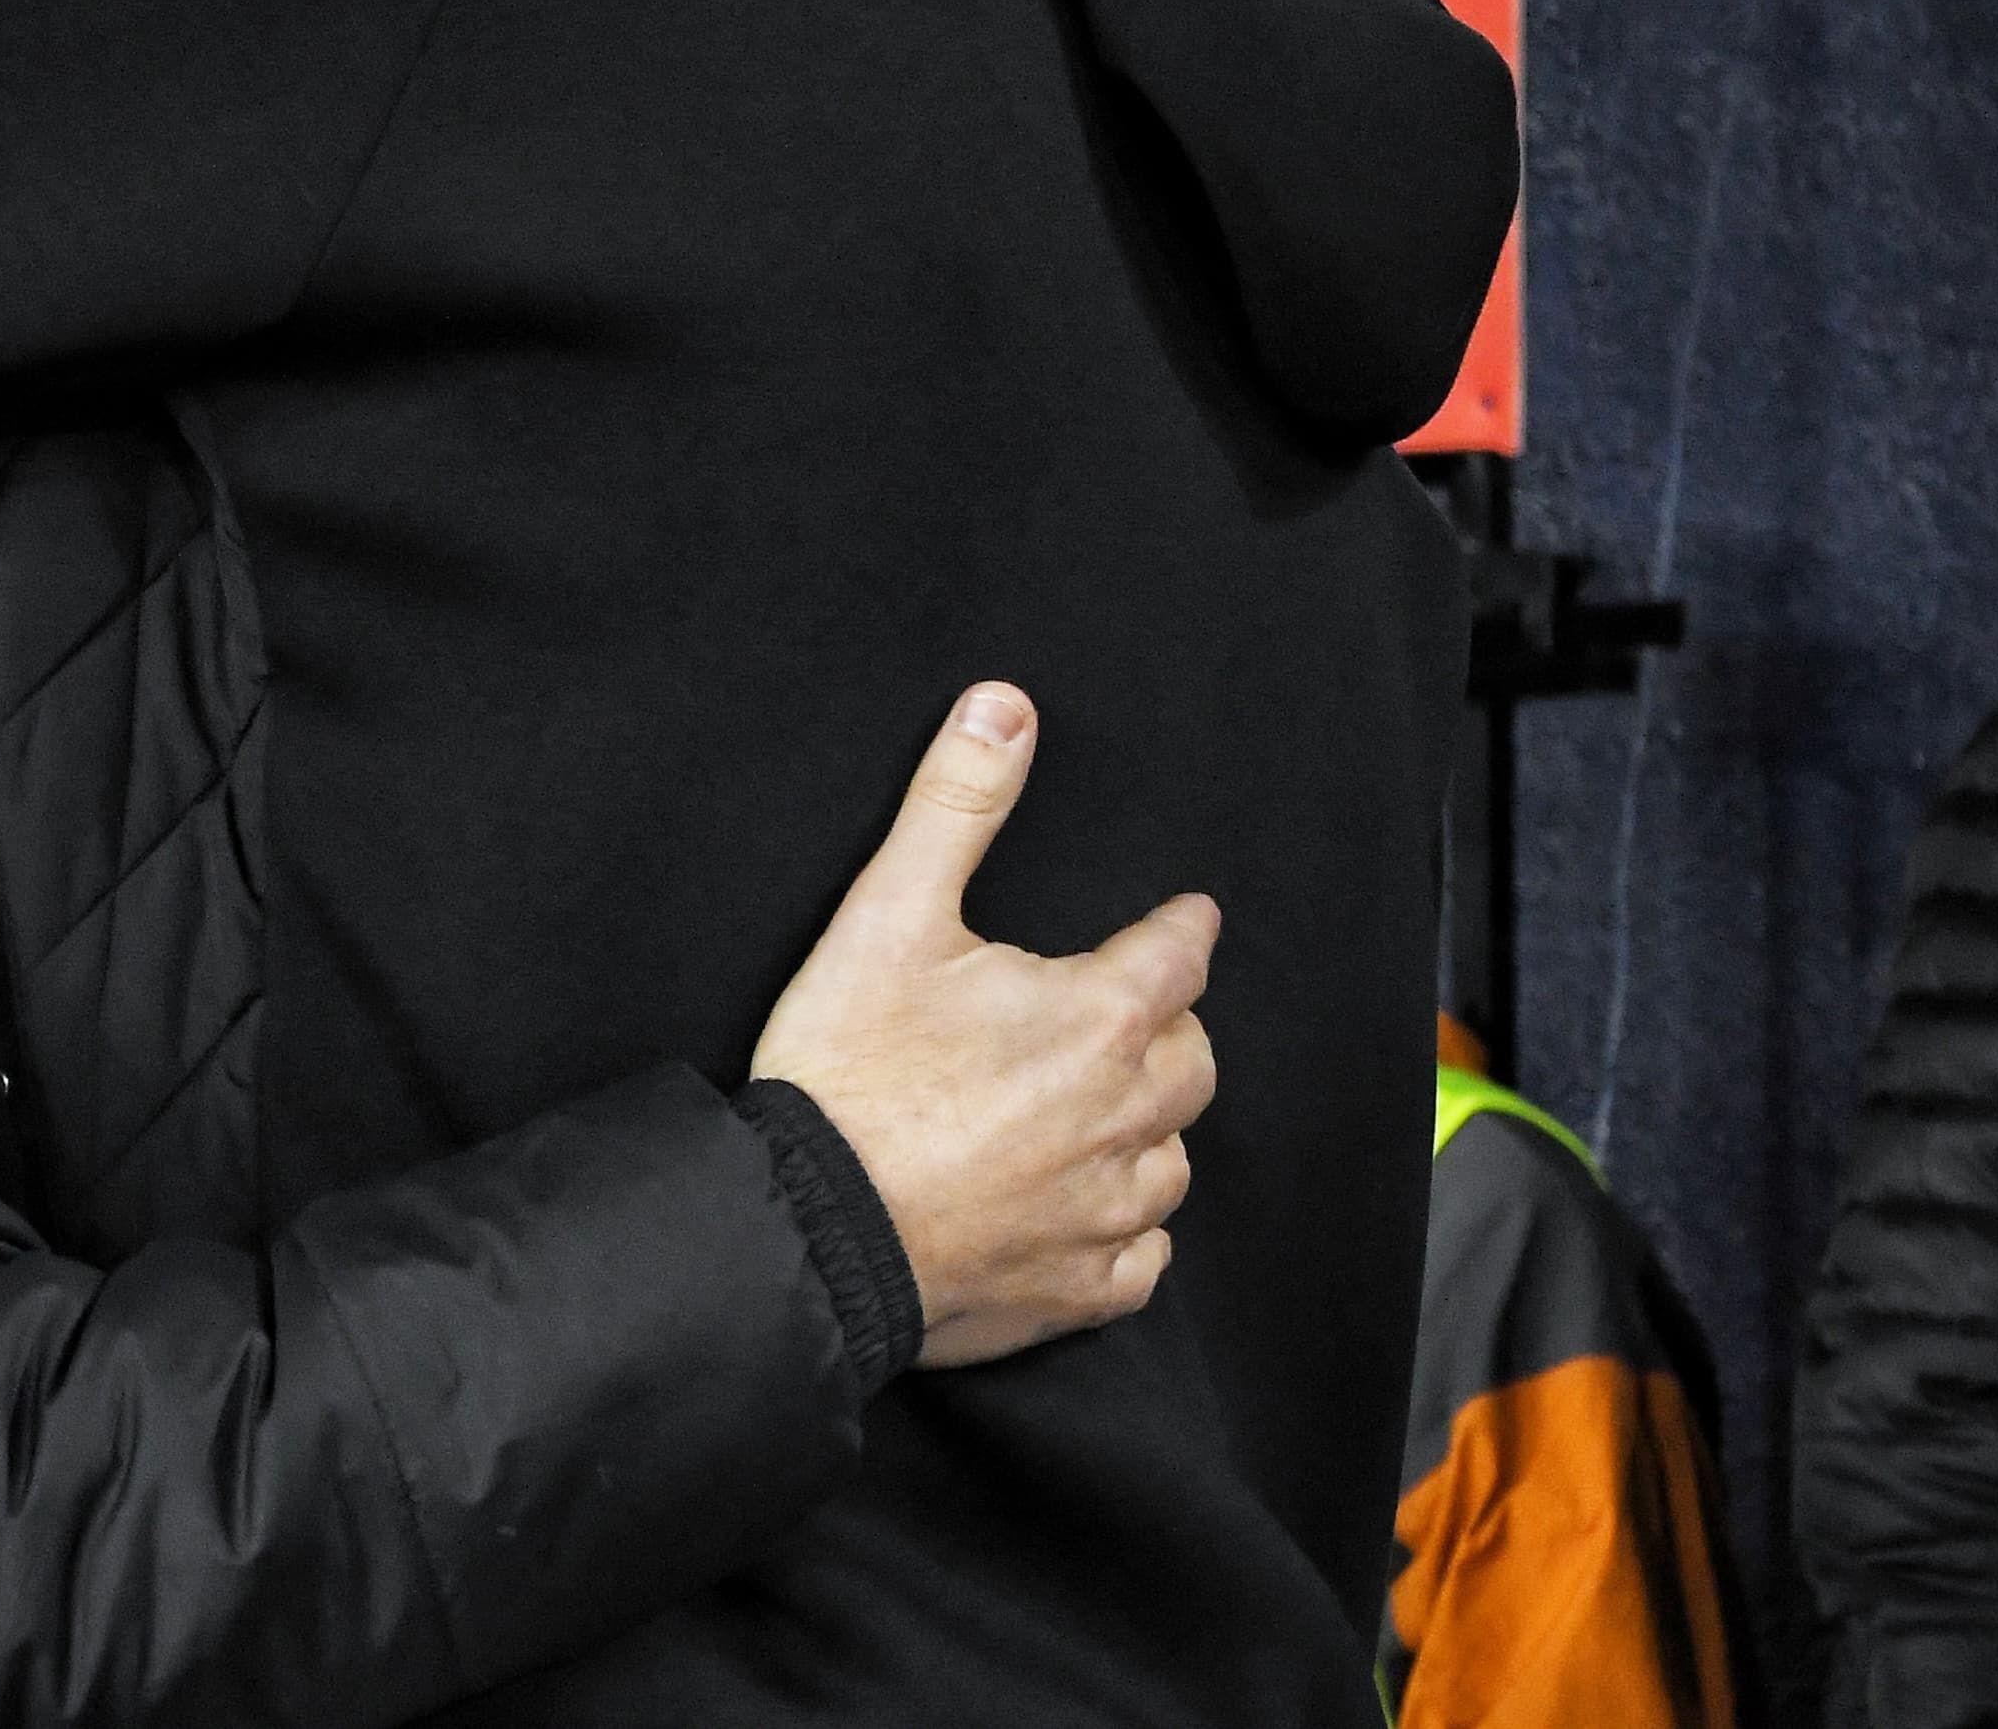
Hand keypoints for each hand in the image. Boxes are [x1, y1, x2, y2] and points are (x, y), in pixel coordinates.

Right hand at [749, 683, 1218, 1367]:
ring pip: (1172, 1160)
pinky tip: (1089, 1211)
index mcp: (1097, 1018)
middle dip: (1169, 1028)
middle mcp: (1123, 1116)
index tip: (1189, 919)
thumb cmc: (849, 1072)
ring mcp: (1105, 1212)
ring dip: (1149, 1129)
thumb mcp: (890, 913)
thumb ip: (957, 804)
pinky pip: (1142, 1258)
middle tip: (1131, 1015)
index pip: (1179, 956)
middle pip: (1193, 1061)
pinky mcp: (1075, 1289)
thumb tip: (1006, 707)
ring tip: (1104, 1110)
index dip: (1183, 929)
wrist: (803, 1227)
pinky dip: (1127, 1231)